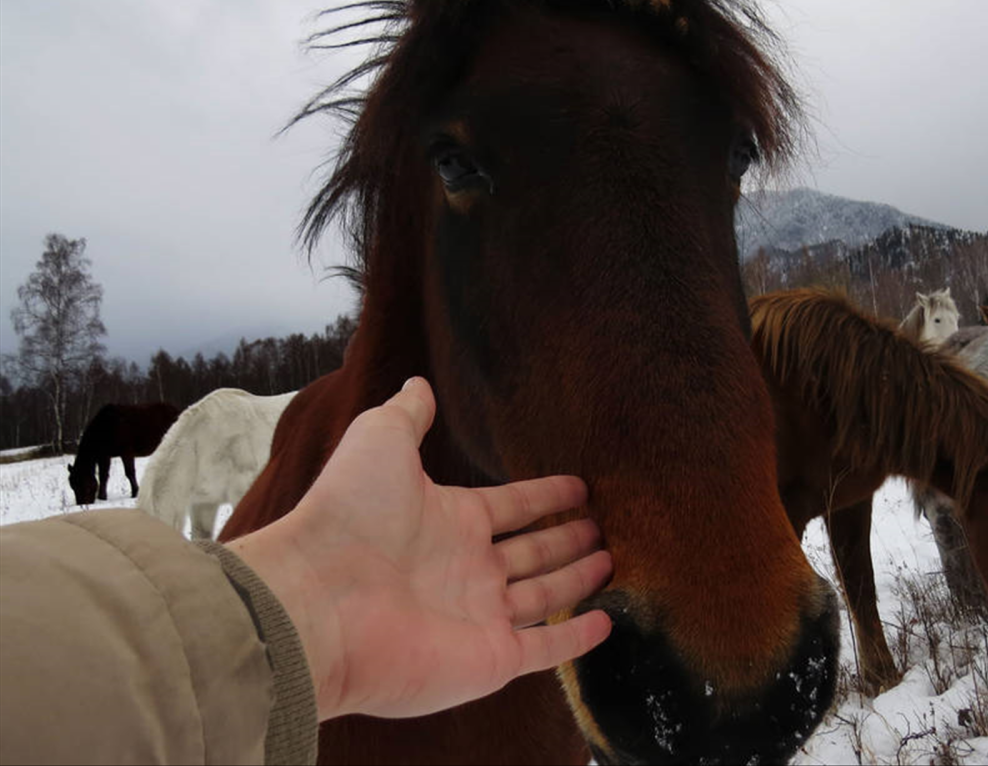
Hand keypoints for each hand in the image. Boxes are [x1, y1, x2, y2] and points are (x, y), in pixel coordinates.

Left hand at [227, 377, 612, 720]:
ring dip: (576, 580)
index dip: (545, 495)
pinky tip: (607, 623)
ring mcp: (480, 617)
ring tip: (612, 561)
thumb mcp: (379, 440)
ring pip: (543, 596)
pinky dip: (576, 640)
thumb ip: (407, 415)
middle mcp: (467, 569)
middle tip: (603, 527)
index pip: (512, 506)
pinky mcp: (490, 659)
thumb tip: (419, 383)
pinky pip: (545, 650)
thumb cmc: (349, 515)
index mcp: (449, 520)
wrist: (320, 601)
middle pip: (531, 553)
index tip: (579, 486)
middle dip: (566, 539)